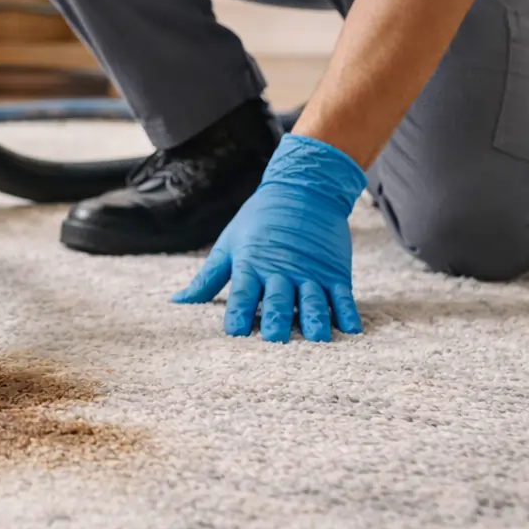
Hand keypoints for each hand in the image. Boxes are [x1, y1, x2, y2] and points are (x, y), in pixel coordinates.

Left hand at [172, 134, 367, 342]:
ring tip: (318, 340)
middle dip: (276, 320)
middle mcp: (282, 271)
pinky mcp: (336, 272)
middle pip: (278, 300)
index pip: (242, 293)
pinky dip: (348, 313)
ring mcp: (312, 272)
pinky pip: (343, 296)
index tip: (234, 333)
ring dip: (314, 320)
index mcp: (252, 265)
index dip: (238, 313)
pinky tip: (351, 330)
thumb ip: (207, 278)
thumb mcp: (229, 244)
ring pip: (313, 301)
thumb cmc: (259, 220)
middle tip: (275, 341)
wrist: (304, 188)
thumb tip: (177, 302)